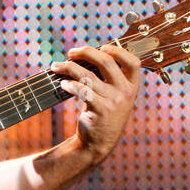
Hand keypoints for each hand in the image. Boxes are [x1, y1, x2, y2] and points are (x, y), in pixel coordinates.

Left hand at [49, 44, 140, 161]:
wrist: (98, 143)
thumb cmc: (103, 115)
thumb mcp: (114, 97)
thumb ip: (108, 78)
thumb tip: (86, 54)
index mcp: (132, 86)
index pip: (133, 61)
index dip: (118, 50)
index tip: (102, 46)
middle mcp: (126, 92)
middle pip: (107, 61)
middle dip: (86, 52)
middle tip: (71, 52)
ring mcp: (114, 101)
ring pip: (88, 75)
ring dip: (68, 67)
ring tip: (56, 66)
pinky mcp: (101, 110)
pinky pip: (82, 90)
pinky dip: (70, 84)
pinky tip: (62, 84)